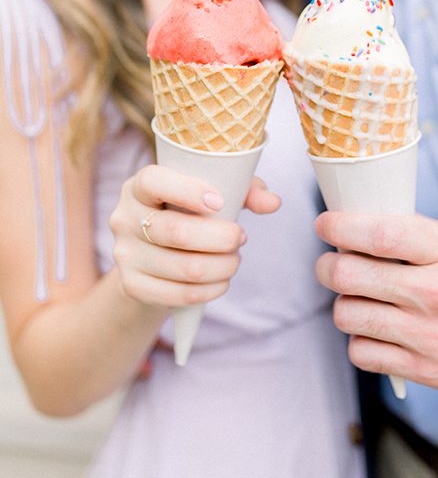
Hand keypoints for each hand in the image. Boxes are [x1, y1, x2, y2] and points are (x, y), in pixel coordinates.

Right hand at [110, 165, 280, 308]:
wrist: (151, 250)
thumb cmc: (188, 210)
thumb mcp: (214, 191)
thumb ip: (244, 191)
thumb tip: (273, 202)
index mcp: (139, 185)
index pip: (154, 181)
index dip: (188, 191)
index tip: (220, 201)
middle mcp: (124, 217)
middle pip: (175, 232)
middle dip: (220, 238)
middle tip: (241, 237)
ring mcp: (125, 254)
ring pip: (182, 267)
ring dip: (221, 267)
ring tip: (235, 260)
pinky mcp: (132, 285)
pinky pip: (175, 295)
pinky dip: (208, 291)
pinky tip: (222, 281)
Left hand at [314, 212, 437, 397]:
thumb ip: (418, 232)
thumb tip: (365, 219)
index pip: (379, 234)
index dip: (340, 227)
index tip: (325, 224)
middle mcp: (436, 294)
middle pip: (349, 276)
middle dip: (327, 265)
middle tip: (331, 262)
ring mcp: (429, 337)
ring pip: (347, 315)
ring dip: (344, 302)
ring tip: (359, 296)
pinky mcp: (426, 371)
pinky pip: (362, 353)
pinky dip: (360, 339)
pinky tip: (376, 328)